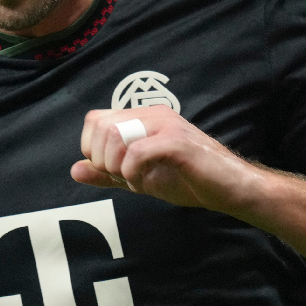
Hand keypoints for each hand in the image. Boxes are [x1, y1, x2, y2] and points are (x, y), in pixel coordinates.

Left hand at [71, 106, 263, 213]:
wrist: (232, 190)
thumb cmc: (189, 180)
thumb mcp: (139, 177)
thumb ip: (107, 174)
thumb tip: (74, 170)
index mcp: (142, 118)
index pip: (95, 119)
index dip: (92, 148)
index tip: (110, 170)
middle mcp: (153, 114)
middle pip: (100, 126)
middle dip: (102, 159)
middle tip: (122, 176)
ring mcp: (166, 125)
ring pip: (115, 136)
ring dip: (117, 166)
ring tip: (136, 180)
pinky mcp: (177, 142)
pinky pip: (137, 152)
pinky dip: (132, 173)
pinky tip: (145, 184)